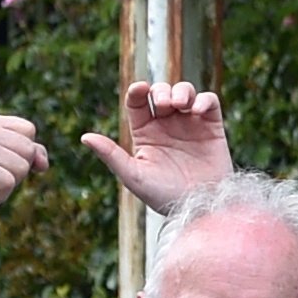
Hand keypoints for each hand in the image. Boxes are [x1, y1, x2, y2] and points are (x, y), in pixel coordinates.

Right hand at [0, 114, 49, 256]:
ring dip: (8, 182)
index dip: (23, 153)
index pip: (29, 130)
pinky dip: (0, 193)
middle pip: (28, 149)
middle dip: (16, 170)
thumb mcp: (10, 163)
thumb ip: (32, 154)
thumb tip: (43, 163)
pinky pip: (10, 182)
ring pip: (22, 167)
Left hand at [82, 81, 228, 214]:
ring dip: (182, 91)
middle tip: (164, 105)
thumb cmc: (163, 196)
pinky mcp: (212, 128)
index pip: (138, 102)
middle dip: (161, 91)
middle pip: (161, 92)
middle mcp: (167, 125)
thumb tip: (84, 137)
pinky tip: (197, 111)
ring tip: (180, 105)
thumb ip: (111, 155)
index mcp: (146, 133)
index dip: (137, 91)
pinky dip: (204, 100)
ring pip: (185, 92)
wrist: (199, 207)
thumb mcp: (134, 176)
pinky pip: (210, 102)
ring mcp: (191, 125)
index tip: (140, 89)